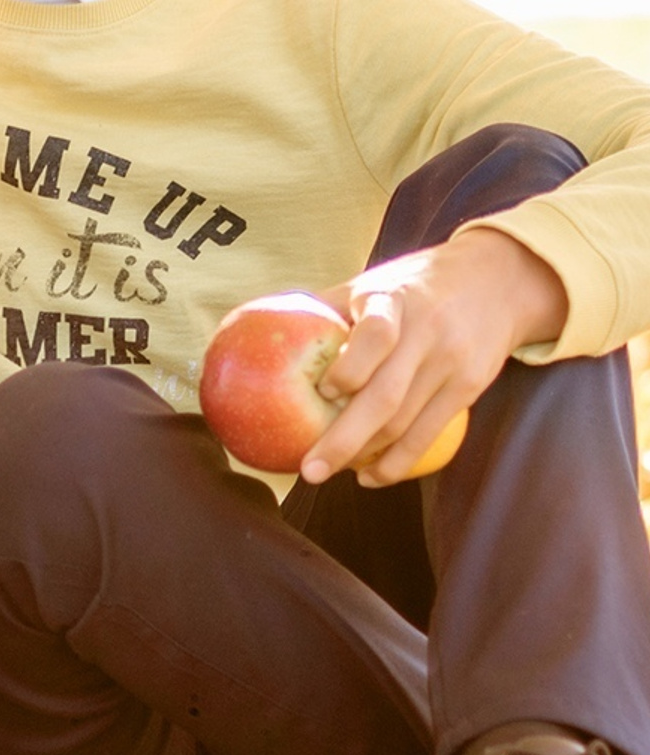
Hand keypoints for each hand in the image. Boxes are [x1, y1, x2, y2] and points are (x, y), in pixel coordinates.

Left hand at [302, 227, 568, 486]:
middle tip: (308, 469)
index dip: (349, 368)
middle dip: (345, 438)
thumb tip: (260, 327)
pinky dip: (399, 460)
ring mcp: (454, 363)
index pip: (377, 335)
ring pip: (409, 423)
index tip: (322, 391)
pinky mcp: (472, 386)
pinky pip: (432, 433)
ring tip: (331, 473)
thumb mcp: (371, 281)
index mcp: (394, 300)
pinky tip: (371, 475)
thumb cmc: (411, 284)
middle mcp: (428, 332)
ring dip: (368, 456)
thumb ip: (326, 307)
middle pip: (388, 396)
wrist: (495, 280)